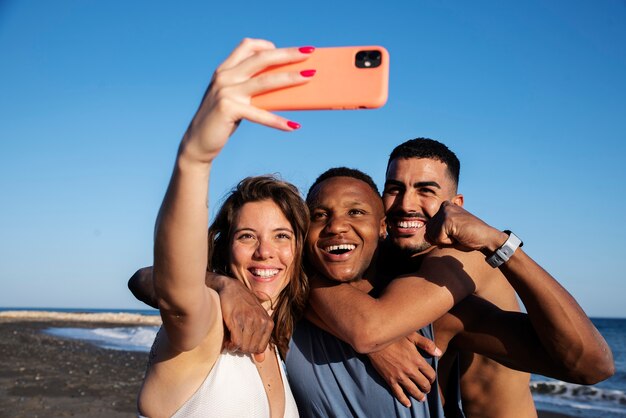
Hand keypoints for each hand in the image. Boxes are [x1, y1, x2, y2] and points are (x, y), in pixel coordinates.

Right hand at [180, 38, 314, 163]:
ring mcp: (226, 92)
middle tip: (308, 52)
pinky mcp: (228, 109)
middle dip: (287, 54)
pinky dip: (278, 121)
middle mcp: (224, 77)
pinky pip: (260, 114)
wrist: (198, 143)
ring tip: (309, 77)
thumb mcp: (235, 99)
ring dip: (290, 78)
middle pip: (261, 58)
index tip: (288, 50)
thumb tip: (285, 86)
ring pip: (265, 81)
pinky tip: (293, 126)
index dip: (268, 45)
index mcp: (225, 70)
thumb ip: (252, 89)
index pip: (247, 46)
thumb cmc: (222, 120)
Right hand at [208, 273, 273, 361]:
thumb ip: (260, 338)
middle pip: (251, 348)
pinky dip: (230, 345)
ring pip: (244, 346)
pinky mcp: (236, 320)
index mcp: (268, 322)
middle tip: (235, 342)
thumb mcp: (256, 319)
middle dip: (242, 348)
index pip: (260, 348)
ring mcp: (249, 320)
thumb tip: (261, 360)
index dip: (250, 349)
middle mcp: (260, 321)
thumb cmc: (243, 304)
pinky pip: (236, 342)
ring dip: (235, 347)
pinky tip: (227, 340)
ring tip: (230, 340)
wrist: (231, 288)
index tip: (242, 344)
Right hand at [367, 332, 440, 406]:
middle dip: (427, 388)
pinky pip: (399, 393)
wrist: (375, 342)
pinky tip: (408, 403)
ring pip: (413, 391)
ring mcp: (400, 376)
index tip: (431, 378)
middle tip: (426, 388)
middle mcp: (410, 370)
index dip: (433, 378)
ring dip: (419, 396)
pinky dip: (404, 400)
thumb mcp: (412, 336)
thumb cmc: (394, 338)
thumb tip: (439, 353)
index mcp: (417, 360)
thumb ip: (426, 344)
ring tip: (421, 398)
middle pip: (424, 384)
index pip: (431, 374)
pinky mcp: (390, 380)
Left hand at [424, 201, 507, 252]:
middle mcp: (444, 206)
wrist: (487, 238)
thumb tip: (425, 236)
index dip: (442, 236)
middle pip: (429, 231)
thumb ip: (435, 235)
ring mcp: (446, 212)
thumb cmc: (469, 237)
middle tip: (458, 234)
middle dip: (442, 239)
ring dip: (446, 241)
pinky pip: (438, 239)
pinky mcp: (448, 220)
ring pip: (432, 236)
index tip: (457, 232)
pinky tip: (460, 236)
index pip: (429, 228)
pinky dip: (449, 242)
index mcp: (444, 207)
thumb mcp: (448, 235)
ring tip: (459, 235)